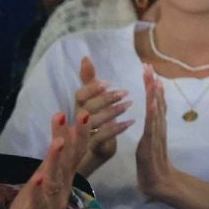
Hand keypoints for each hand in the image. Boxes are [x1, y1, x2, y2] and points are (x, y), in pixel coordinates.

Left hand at [2, 107, 82, 208]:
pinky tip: (39, 180)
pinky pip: (40, 206)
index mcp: (61, 181)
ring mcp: (51, 206)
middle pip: (69, 162)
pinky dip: (40, 193)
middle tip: (83, 115)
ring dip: (57, 162)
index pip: (73, 154)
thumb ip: (51, 164)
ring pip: (56, 181)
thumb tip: (60, 139)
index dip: (77, 133)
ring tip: (59, 142)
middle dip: (75, 138)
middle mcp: (61, 190)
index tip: (81, 111)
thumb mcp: (42, 185)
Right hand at [73, 56, 132, 175]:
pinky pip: (103, 137)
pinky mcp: (93, 146)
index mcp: (79, 107)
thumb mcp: (93, 99)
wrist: (96, 151)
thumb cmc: (96, 120)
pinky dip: (117, 128)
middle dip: (106, 98)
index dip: (92, 89)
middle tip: (124, 92)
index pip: (80, 95)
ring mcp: (83, 134)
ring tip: (129, 104)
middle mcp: (77, 120)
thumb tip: (85, 57)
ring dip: (113, 111)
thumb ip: (90, 80)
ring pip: (95, 121)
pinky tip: (131, 122)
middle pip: (88, 107)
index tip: (107, 83)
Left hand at [135, 66, 178, 203]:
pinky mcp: (151, 144)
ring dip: (154, 94)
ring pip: (155, 111)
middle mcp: (157, 127)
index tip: (148, 69)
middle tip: (148, 65)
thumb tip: (149, 119)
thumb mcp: (147, 145)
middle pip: (156, 102)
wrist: (160, 184)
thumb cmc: (151, 168)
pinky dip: (153, 112)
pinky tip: (152, 102)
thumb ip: (149, 132)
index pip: (154, 102)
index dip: (151, 86)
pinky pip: (152, 126)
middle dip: (152, 83)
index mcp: (155, 126)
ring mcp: (156, 135)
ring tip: (152, 78)